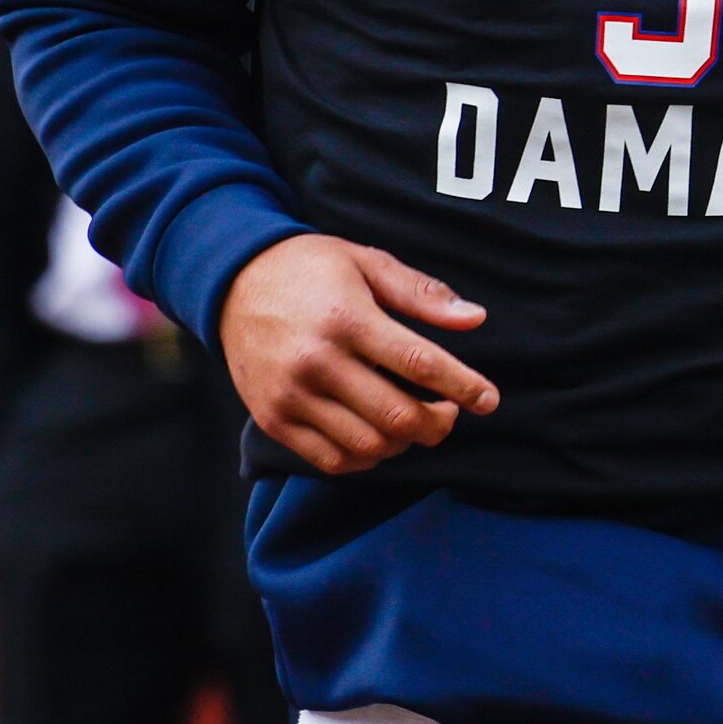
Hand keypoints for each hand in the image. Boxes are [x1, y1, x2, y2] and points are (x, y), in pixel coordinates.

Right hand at [220, 234, 498, 475]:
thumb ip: (421, 293)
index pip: (420, 363)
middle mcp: (318, 361)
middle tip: (449, 412)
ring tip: (413, 420)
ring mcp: (292, 396)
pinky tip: (377, 433)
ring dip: (404, 443)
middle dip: (439, 424)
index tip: (489, 399)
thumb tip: (475, 319)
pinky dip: (366, 457)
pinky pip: (332, 461)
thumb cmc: (311, 268)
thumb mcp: (367, 262)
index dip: (463, 386)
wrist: (233, 282)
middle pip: (398, 417)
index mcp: (348, 318)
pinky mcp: (273, 420)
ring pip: (369, 446)